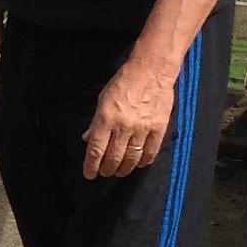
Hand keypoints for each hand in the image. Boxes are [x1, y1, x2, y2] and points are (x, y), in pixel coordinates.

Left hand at [83, 56, 173, 179]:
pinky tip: (137, 164)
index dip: (91, 166)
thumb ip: (96, 122)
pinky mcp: (159, 129)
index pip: (96, 150)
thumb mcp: (102, 99)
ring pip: (131, 158)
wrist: (151, 71)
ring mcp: (142, 129)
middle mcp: (123, 127)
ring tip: (119, 172)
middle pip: (113, 158)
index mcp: (106, 118)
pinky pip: (150, 153)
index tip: (89, 174)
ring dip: (123, 169)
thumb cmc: (123, 83)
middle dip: (107, 170)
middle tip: (104, 173)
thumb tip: (88, 139)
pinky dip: (142, 162)